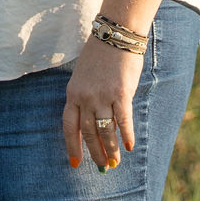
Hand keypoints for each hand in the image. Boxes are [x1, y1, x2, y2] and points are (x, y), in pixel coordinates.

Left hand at [62, 36, 143, 168]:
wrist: (115, 34)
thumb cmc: (101, 55)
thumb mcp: (85, 77)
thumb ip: (87, 100)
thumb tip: (98, 126)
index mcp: (72, 93)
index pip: (69, 126)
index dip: (72, 146)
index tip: (75, 164)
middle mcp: (85, 97)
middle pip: (88, 133)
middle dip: (95, 152)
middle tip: (103, 166)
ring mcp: (102, 96)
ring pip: (105, 131)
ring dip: (111, 149)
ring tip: (116, 161)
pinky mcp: (120, 93)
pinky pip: (123, 120)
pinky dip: (127, 135)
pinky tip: (130, 146)